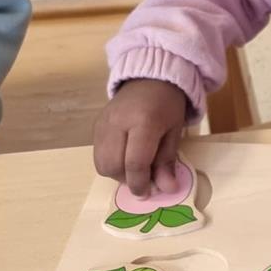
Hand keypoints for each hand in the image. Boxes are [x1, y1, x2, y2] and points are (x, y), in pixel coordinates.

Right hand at [93, 79, 187, 197]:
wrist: (149, 77)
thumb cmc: (167, 104)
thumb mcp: (174, 131)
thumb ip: (167, 161)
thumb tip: (166, 189)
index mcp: (143, 121)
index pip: (135, 162)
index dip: (141, 183)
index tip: (148, 193)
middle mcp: (117, 123)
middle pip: (113, 166)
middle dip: (128, 179)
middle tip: (144, 177)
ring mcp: (103, 124)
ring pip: (101, 163)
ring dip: (118, 173)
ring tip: (135, 167)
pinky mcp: (96, 126)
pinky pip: (98, 154)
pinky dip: (111, 163)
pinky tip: (125, 156)